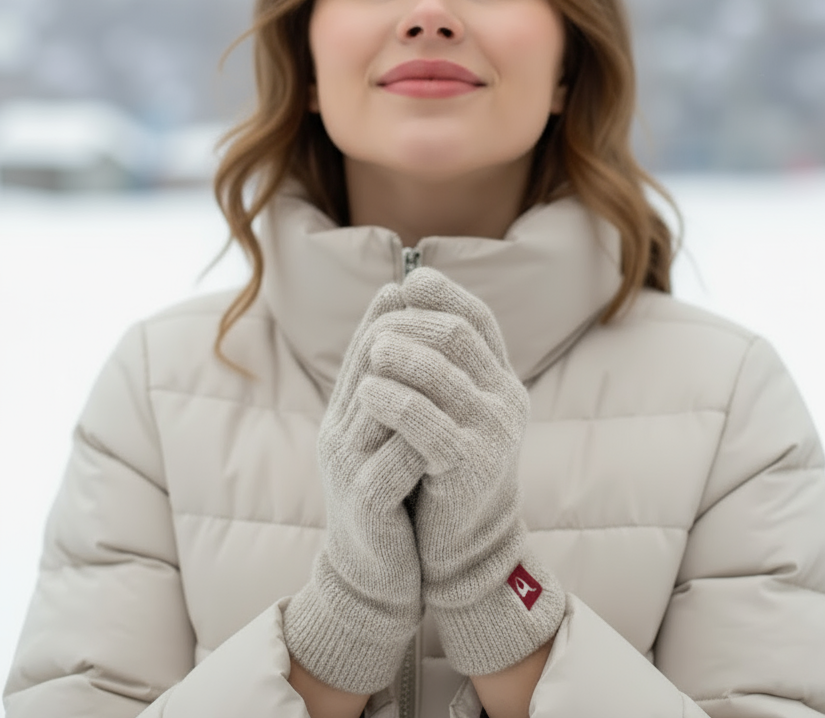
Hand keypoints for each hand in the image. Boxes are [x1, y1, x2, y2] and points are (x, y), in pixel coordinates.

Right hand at [283, 282, 424, 694]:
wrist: (373, 576)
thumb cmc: (388, 498)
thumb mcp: (385, 439)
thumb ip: (395, 395)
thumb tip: (413, 334)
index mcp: (344, 415)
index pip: (360, 348)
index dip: (383, 315)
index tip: (411, 284)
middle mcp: (337, 433)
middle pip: (366, 364)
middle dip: (401, 332)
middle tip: (435, 310)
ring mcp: (347, 466)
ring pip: (379, 404)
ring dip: (416, 379)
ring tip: (451, 360)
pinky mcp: (365, 502)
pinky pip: (395, 461)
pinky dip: (422, 440)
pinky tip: (448, 432)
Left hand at [358, 268, 564, 676]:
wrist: (463, 545)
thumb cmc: (445, 469)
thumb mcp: (449, 411)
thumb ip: (438, 365)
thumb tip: (399, 294)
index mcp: (500, 380)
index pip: (478, 318)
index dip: (446, 294)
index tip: (411, 281)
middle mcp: (505, 398)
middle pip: (458, 334)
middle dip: (414, 323)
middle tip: (380, 329)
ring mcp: (492, 429)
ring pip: (442, 370)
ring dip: (400, 354)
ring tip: (369, 352)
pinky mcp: (471, 463)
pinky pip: (426, 420)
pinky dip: (393, 400)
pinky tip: (366, 394)